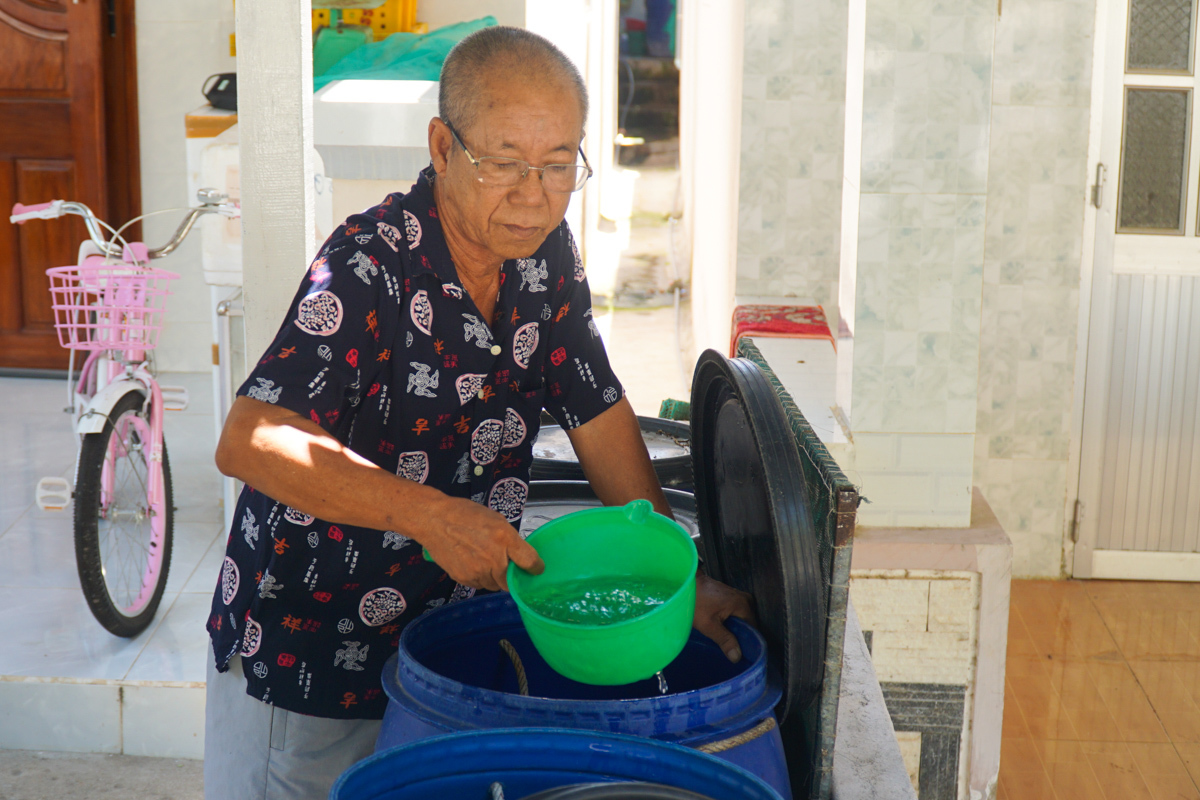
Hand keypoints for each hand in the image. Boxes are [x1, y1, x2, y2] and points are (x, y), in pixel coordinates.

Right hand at [421, 496, 543, 591]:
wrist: (434, 520)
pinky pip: (479, 585)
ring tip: (483, 560)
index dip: (536, 568)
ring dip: (494, 578)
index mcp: (504, 539)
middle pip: (510, 581)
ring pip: (494, 585)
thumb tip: (519, 555)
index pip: (530, 562)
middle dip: (510, 576)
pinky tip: (471, 562)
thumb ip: (509, 539)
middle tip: (503, 564)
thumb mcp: (495, 519)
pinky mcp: (464, 578)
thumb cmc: (465, 515)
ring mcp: (478, 571)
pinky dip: (479, 578)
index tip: (536, 569)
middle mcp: (493, 558)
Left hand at [693, 572, 756, 661]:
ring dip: (735, 627)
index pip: (754, 628)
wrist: (686, 584)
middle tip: (731, 647)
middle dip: (741, 635)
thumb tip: (737, 656)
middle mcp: (743, 598)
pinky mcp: (729, 595)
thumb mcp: (709, 625)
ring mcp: (736, 595)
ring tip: (726, 639)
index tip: (742, 653)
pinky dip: (731, 620)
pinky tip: (722, 628)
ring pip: (741, 617)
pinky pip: (736, 611)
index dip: (748, 642)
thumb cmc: (696, 602)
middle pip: (748, 622)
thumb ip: (725, 640)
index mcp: (743, 604)